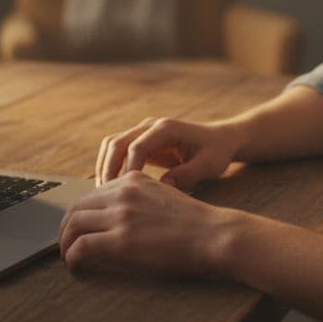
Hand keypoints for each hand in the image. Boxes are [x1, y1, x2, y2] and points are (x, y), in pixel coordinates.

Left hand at [58, 170, 233, 276]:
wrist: (214, 234)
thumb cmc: (196, 223)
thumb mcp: (163, 197)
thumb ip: (138, 201)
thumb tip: (116, 220)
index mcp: (133, 179)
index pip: (90, 195)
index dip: (79, 215)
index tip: (78, 231)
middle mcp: (123, 191)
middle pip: (76, 207)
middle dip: (65, 229)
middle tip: (66, 246)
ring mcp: (121, 214)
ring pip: (73, 226)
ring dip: (65, 244)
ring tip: (69, 259)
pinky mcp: (121, 239)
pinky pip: (81, 247)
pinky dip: (72, 258)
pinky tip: (76, 267)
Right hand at [96, 117, 241, 189]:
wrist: (219, 139)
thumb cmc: (216, 152)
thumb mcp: (209, 165)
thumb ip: (188, 174)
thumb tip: (164, 186)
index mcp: (167, 128)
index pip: (137, 146)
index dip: (128, 169)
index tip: (126, 192)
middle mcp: (150, 125)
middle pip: (116, 142)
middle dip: (108, 169)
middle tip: (105, 196)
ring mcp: (142, 131)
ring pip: (111, 145)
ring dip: (104, 167)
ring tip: (103, 194)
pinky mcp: (139, 141)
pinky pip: (116, 151)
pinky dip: (108, 167)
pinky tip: (110, 188)